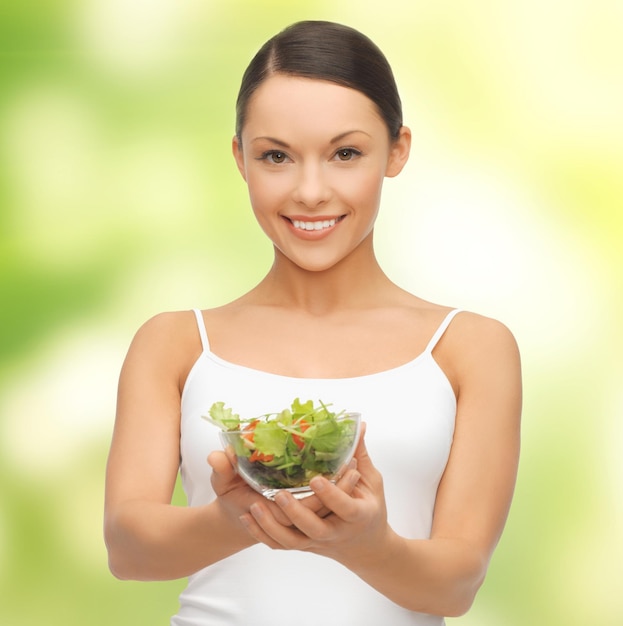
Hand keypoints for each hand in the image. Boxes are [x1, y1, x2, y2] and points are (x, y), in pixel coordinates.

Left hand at [238, 425, 390, 564]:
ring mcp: (317, 541)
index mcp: (357, 514)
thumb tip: (359, 424)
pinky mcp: (304, 545)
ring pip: (291, 541)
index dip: (331, 495)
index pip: (344, 507)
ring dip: (271, 526)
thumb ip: (361, 454)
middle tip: (278, 494)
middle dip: (295, 512)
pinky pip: (280, 545)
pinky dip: (262, 533)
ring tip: (254, 505)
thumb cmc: (371, 510)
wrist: (366, 548)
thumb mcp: (371, 482)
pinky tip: (247, 518)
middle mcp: (335, 531)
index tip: (315, 479)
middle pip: (313, 528)